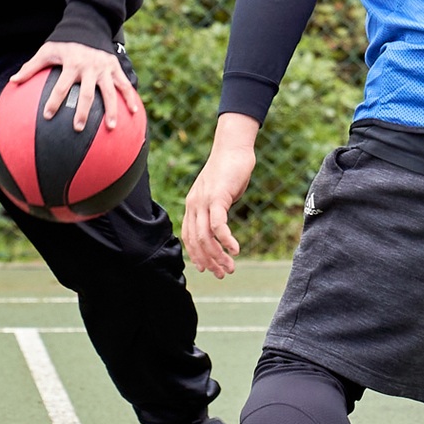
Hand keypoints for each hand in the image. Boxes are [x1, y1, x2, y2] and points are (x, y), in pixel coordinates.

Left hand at [10, 41, 140, 130]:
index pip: (61, 85)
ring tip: (111, 128)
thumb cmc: (64, 43)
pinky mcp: (115, 68)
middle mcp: (89, 67)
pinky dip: (131, 98)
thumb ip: (31, 67)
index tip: (47, 116)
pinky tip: (135, 113)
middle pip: (87, 93)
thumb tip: (13, 81)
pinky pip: (125, 85)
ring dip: (112, 110)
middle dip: (83, 111)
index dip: (54, 100)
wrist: (89, 26)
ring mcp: (105, 69)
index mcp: (72, 64)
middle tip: (78, 128)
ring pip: (110, 92)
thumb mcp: (47, 51)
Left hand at [183, 114, 258, 277]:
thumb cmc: (230, 170)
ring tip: (230, 268)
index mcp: (192, 205)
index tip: (208, 268)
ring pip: (206, 237)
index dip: (197, 255)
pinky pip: (218, 225)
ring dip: (218, 256)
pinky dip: (226, 240)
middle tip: (222, 274)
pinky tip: (235, 250)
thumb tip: (221, 226)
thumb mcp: (219, 193)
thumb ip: (217, 209)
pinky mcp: (217, 197)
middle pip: (196, 241)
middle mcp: (193, 205)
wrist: (234, 148)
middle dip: (210, 261)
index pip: (189, 237)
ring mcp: (203, 201)